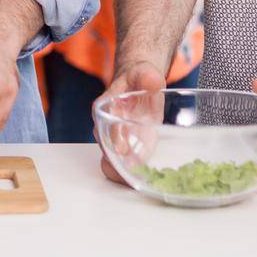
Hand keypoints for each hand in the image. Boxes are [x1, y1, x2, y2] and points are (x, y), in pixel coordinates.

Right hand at [95, 61, 166, 184]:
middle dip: (115, 164)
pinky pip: (124, 165)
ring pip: (110, 162)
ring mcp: (116, 139)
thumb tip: (153, 81)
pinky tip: (144, 180)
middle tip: (130, 175)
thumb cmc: (138, 78)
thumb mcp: (144, 73)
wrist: (138, 82)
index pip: (103, 123)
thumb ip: (147, 77)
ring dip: (121, 174)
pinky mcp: (128, 148)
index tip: (122, 148)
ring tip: (136, 183)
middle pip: (104, 150)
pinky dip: (131, 175)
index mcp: (105, 106)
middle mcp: (106, 126)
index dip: (113, 137)